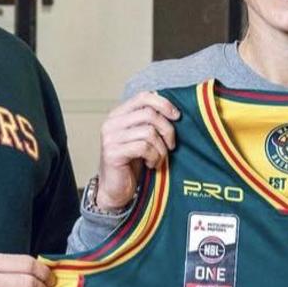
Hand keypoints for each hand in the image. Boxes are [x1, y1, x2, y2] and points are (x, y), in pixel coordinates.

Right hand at [97, 92, 178, 209]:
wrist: (116, 189)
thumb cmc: (132, 163)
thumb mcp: (142, 137)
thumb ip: (151, 122)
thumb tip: (175, 111)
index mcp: (118, 114)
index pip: (143, 97)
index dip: (163, 104)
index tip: (177, 116)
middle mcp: (112, 123)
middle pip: (149, 114)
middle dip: (167, 130)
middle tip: (171, 145)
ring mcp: (110, 138)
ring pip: (149, 132)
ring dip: (161, 148)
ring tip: (159, 158)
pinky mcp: (112, 153)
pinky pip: (143, 148)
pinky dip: (154, 157)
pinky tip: (152, 164)